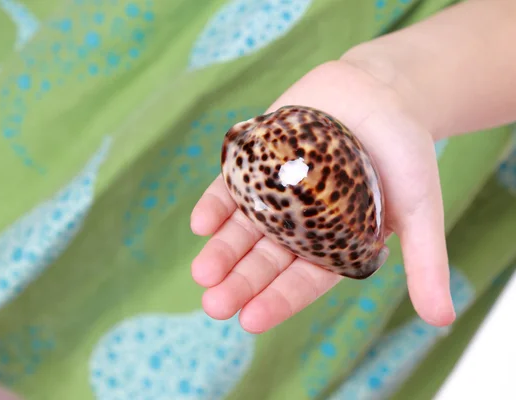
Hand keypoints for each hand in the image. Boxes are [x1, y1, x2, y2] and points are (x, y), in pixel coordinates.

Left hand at [190, 60, 455, 332]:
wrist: (383, 91)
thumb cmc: (406, 152)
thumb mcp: (420, 208)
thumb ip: (426, 262)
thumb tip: (442, 322)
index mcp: (334, 243)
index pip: (303, 279)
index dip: (278, 300)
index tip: (250, 321)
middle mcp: (299, 224)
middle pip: (266, 259)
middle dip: (241, 281)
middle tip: (215, 304)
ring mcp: (275, 194)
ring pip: (243, 228)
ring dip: (221, 249)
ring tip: (202, 273)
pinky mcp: (257, 163)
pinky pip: (231, 187)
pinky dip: (216, 203)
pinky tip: (200, 223)